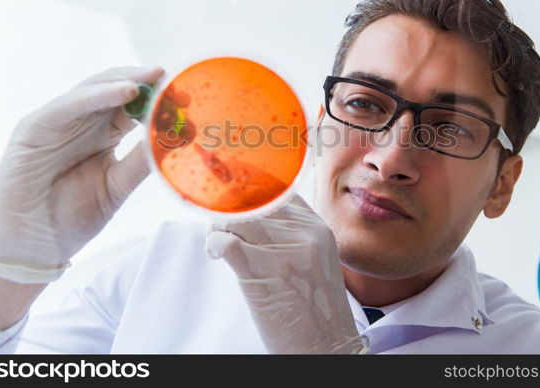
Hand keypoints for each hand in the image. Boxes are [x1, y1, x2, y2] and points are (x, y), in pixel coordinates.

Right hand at [0, 66, 164, 283]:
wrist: (28, 246)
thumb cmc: (69, 217)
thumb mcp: (115, 187)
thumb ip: (141, 163)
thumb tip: (176, 142)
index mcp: (103, 135)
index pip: (135, 108)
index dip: (160, 101)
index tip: (190, 100)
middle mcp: (82, 123)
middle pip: (118, 91)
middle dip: (149, 84)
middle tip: (178, 83)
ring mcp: (58, 122)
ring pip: (96, 90)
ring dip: (128, 81)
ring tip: (156, 77)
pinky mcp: (35, 127)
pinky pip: (70, 105)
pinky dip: (99, 95)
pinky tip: (126, 92)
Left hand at [205, 194, 366, 353]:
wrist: (325, 349)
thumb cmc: (313, 307)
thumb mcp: (314, 259)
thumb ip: (291, 232)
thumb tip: (249, 211)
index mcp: (317, 227)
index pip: (277, 190)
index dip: (251, 195)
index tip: (235, 204)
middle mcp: (304, 234)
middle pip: (254, 201)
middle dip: (230, 211)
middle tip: (221, 227)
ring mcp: (285, 252)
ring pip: (236, 217)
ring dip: (218, 226)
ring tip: (219, 242)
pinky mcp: (263, 273)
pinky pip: (225, 241)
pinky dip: (213, 244)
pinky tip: (216, 254)